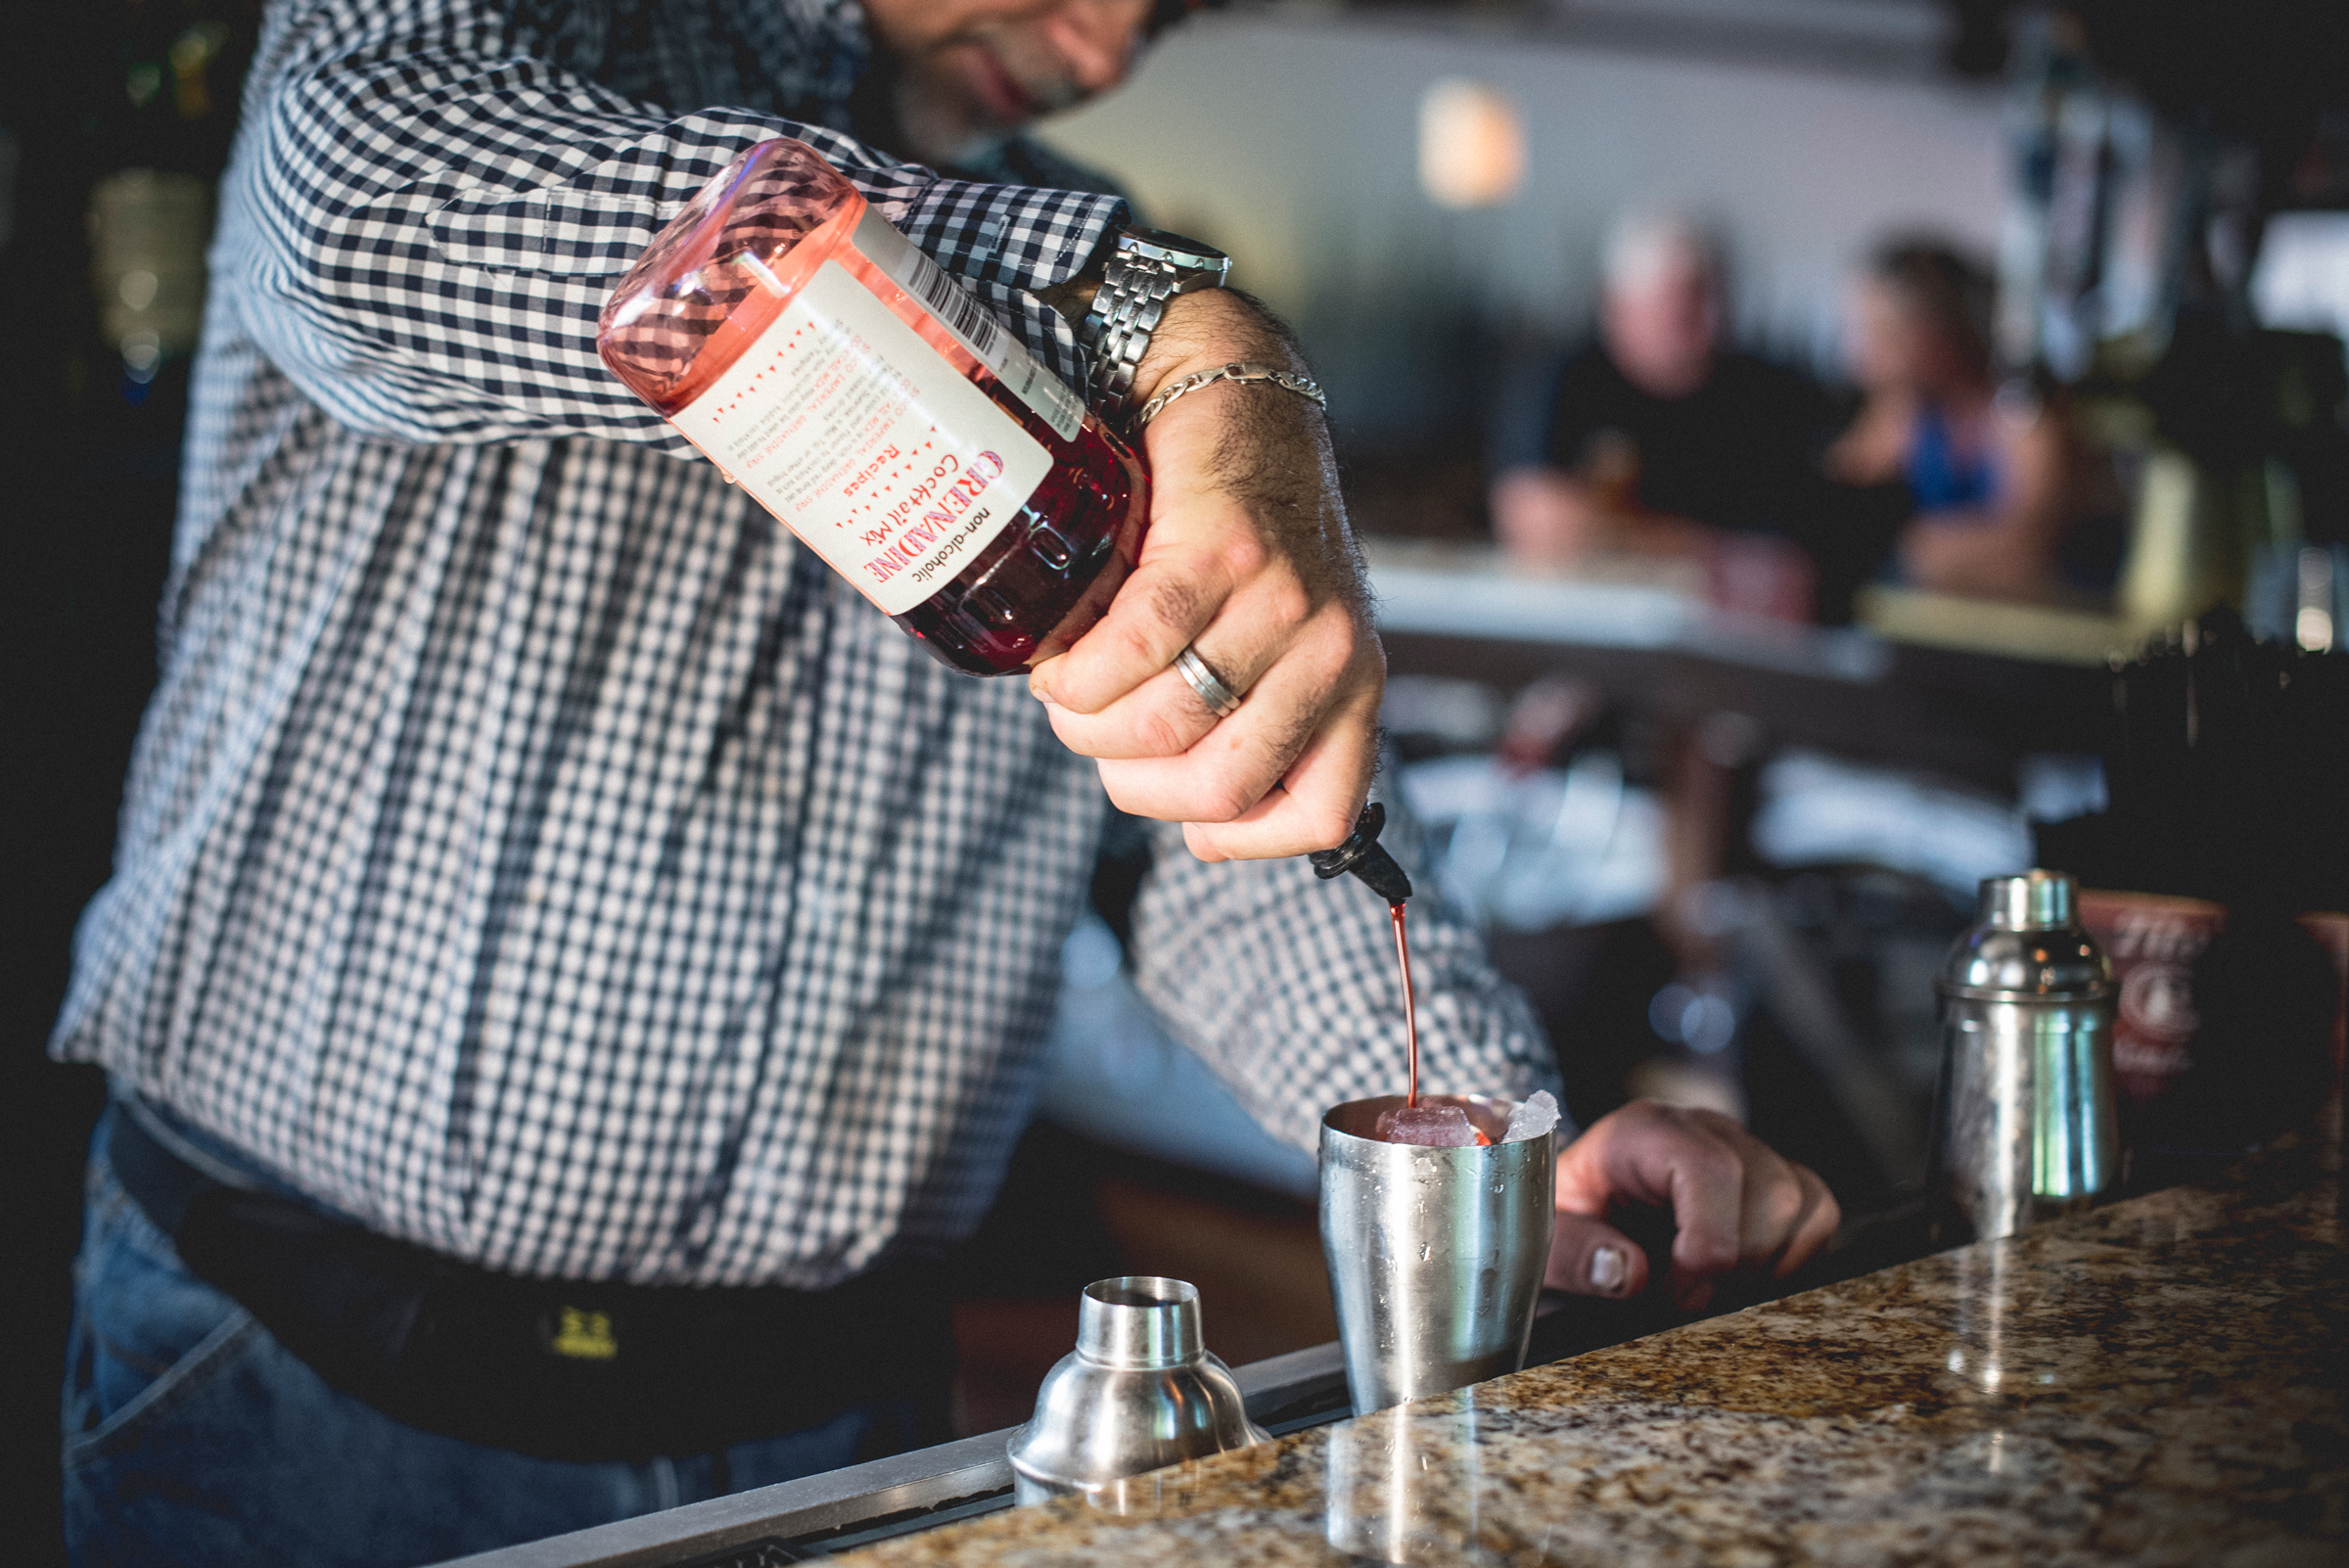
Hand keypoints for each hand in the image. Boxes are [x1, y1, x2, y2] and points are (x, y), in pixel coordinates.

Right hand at [1029, 289, 1383, 860]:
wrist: (1236, 393)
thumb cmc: (1243, 529)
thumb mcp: (1284, 633)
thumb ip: (1258, 714)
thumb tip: (1201, 826)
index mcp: (1355, 686)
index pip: (1321, 815)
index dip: (1238, 840)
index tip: (1185, 823)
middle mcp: (1334, 653)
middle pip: (1219, 785)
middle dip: (1132, 783)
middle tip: (1095, 741)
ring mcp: (1284, 603)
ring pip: (1164, 723)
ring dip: (1087, 726)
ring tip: (1067, 694)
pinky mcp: (1223, 553)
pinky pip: (1134, 650)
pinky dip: (1078, 671)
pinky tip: (1062, 657)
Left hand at [1544, 1100, 1838, 1312]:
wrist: (1577, 1209)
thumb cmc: (1562, 1219)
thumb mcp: (1542, 1237)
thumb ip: (1572, 1252)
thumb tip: (1629, 1273)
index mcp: (1643, 1130)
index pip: (1711, 1169)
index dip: (1709, 1242)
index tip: (1678, 1295)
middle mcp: (1703, 1129)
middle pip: (1769, 1190)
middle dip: (1737, 1264)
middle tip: (1687, 1300)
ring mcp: (1744, 1149)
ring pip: (1802, 1202)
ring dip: (1766, 1264)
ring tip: (1710, 1289)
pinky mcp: (1771, 1178)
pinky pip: (1816, 1214)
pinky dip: (1792, 1258)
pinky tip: (1742, 1279)